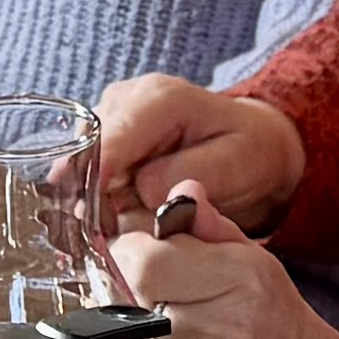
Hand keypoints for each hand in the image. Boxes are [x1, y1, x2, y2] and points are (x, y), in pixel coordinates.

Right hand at [91, 74, 302, 233]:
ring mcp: (112, 119)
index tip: (99, 226)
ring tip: (138, 226)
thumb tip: (143, 191)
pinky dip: (106, 204)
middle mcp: (126, 101)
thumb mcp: (236, 164)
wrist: (255, 145)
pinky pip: (90, 178)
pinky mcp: (107, 142)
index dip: (95, 183)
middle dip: (99, 202)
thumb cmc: (250, 152)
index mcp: (159, 99)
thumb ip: (187, 175)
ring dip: (103, 206)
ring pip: (83, 171)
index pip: (108, 140)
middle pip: (86, 156)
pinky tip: (131, 219)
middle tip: (125, 239)